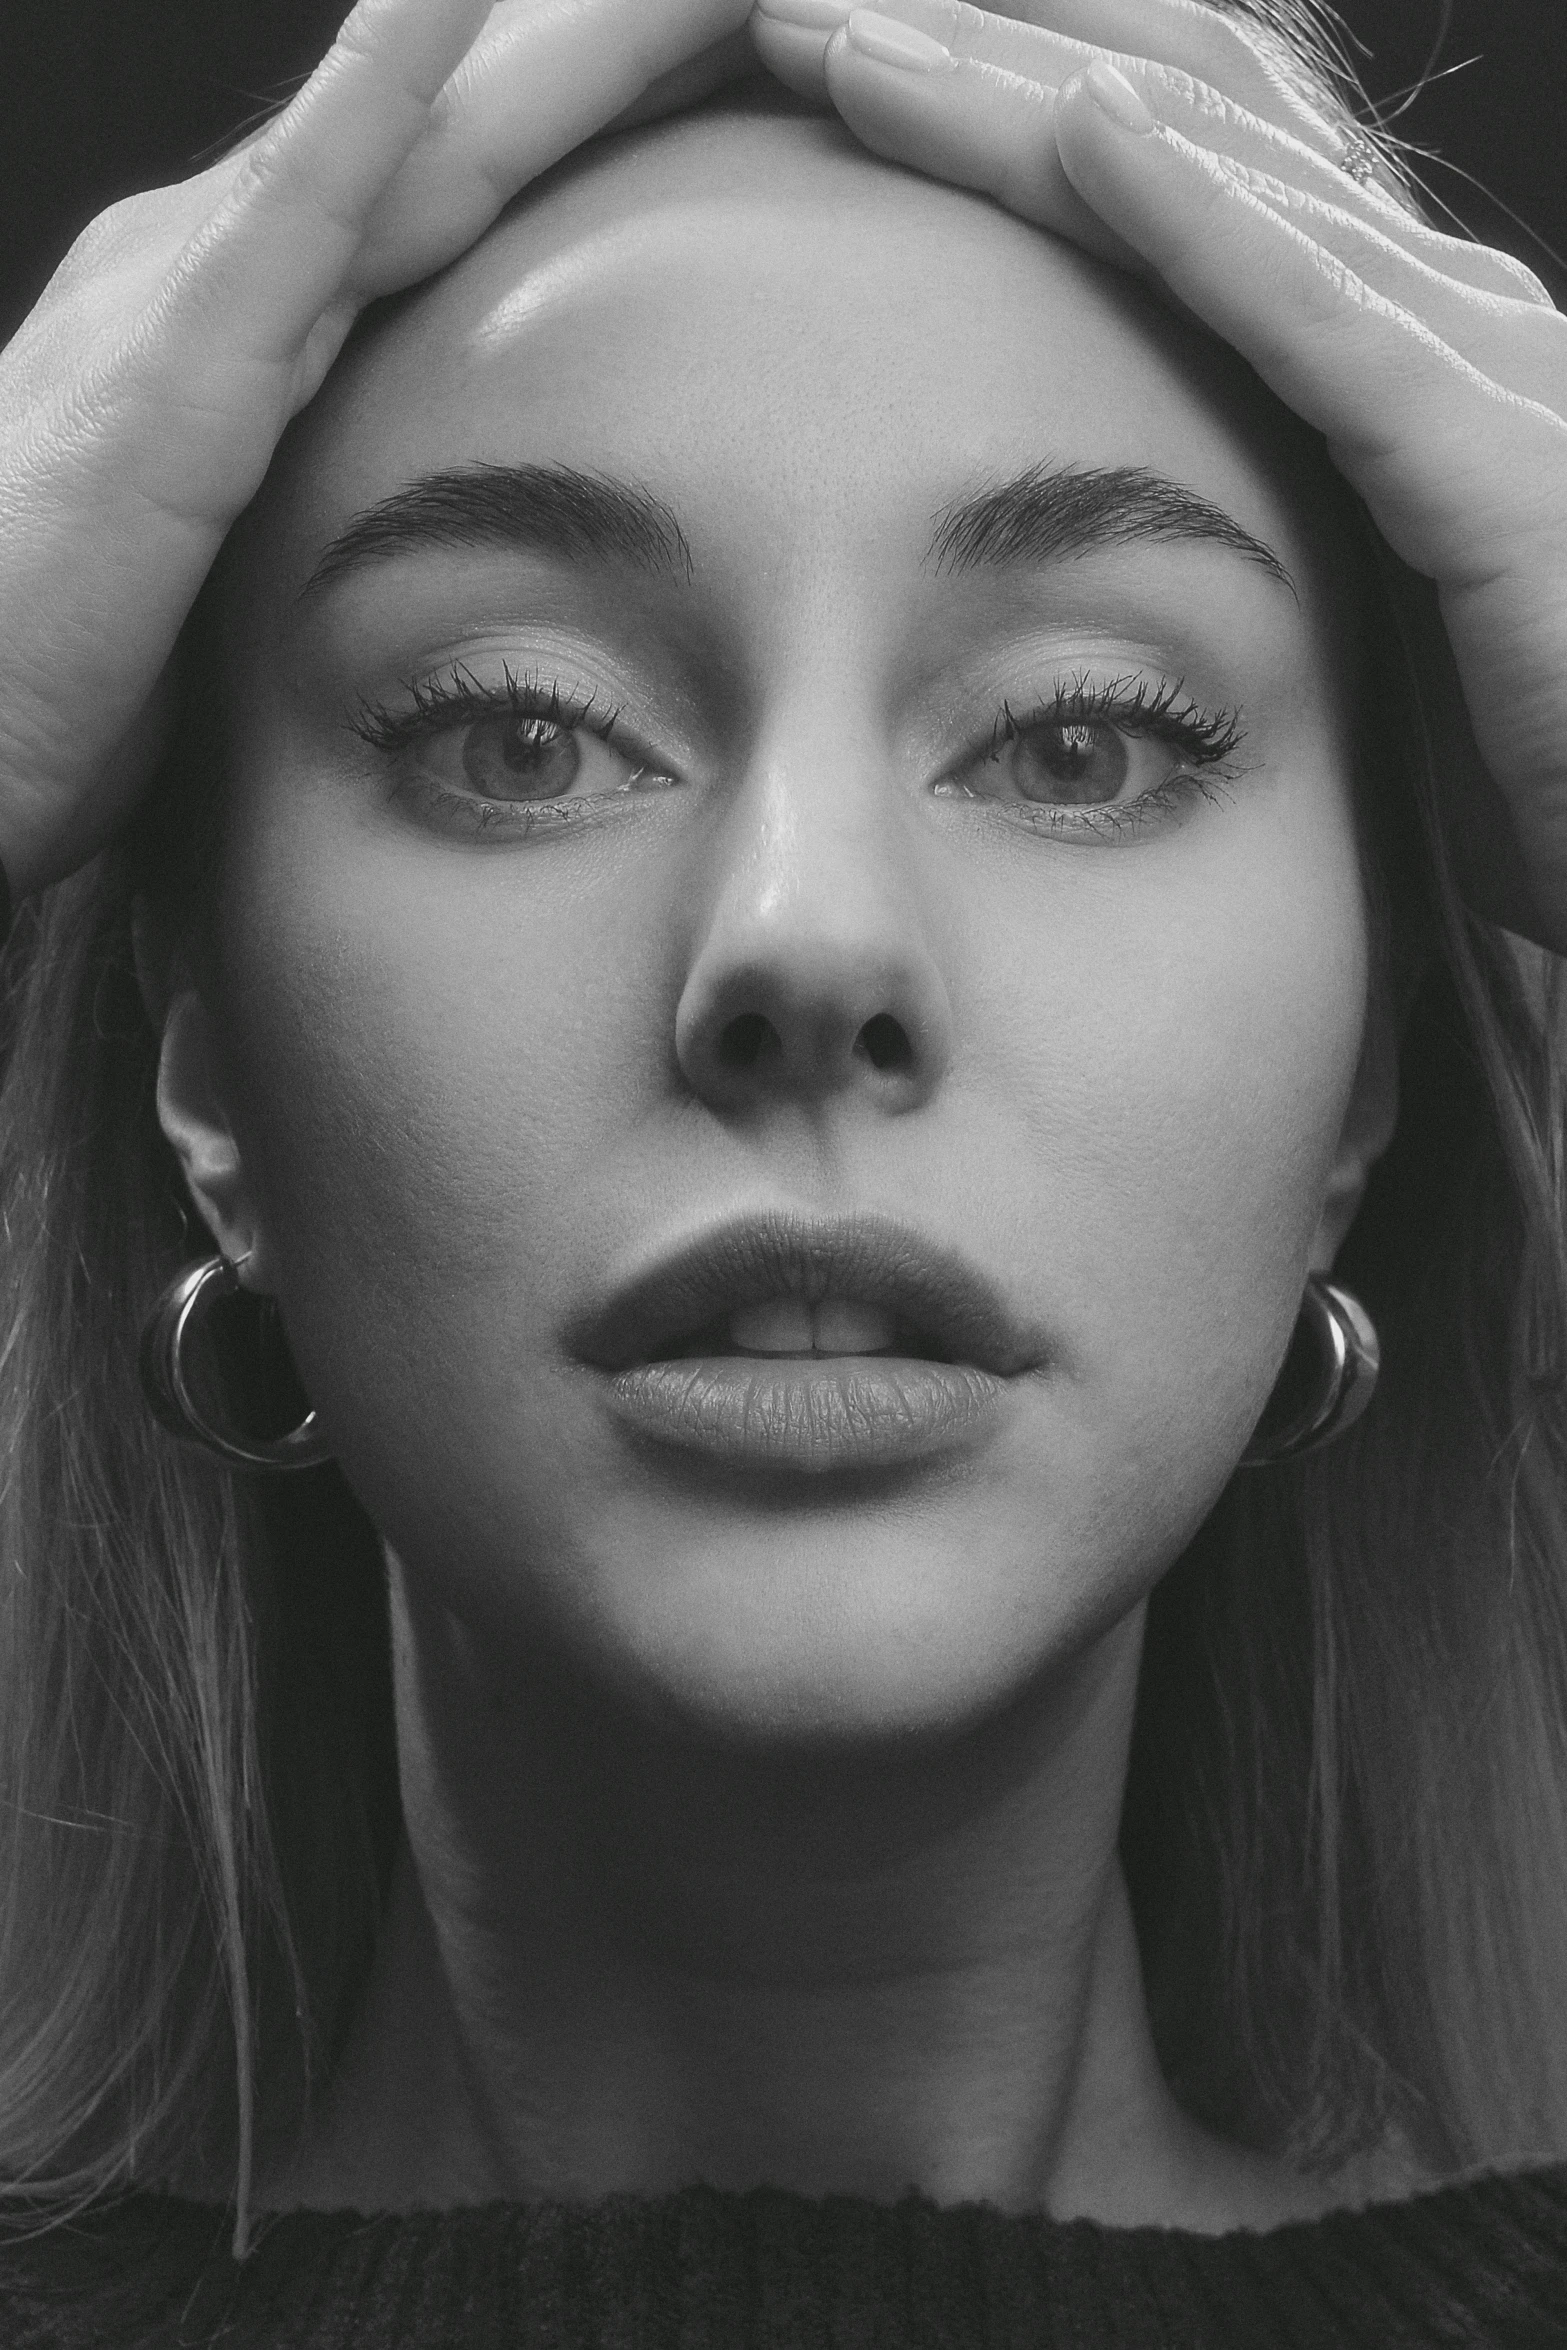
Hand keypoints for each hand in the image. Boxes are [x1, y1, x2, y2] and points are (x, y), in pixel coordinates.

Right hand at [0, 0, 753, 896]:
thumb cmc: (61, 666)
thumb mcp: (246, 564)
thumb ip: (336, 500)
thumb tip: (441, 528)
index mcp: (270, 311)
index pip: (480, 185)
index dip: (603, 111)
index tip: (739, 52)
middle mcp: (240, 263)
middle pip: (482, 129)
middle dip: (622, 42)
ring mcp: (202, 293)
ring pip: (431, 138)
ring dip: (564, 40)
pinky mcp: (171, 367)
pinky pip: (296, 213)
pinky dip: (376, 98)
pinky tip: (447, 3)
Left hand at [751, 0, 1566, 951]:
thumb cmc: (1533, 775)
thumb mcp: (1361, 630)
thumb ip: (1260, 548)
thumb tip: (1092, 576)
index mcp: (1390, 353)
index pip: (1169, 173)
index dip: (1001, 114)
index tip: (837, 87)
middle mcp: (1436, 320)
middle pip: (1172, 126)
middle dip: (981, 61)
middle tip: (786, 12)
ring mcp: (1478, 374)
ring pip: (1222, 181)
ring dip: (1028, 99)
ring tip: (854, 38)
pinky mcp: (1500, 470)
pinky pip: (1326, 323)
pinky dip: (1199, 220)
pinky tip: (1076, 138)